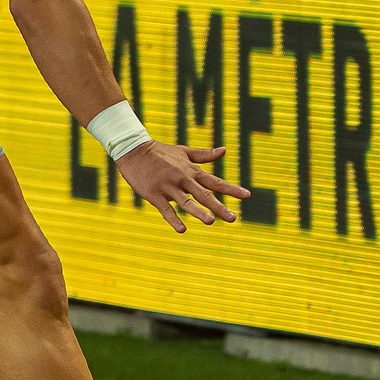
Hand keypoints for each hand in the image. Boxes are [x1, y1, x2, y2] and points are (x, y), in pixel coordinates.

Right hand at [116, 141, 247, 232]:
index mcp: (191, 170)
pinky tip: (182, 230)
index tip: (247, 195)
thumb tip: (224, 150)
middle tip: (232, 219)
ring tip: (211, 222)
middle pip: (204, 194)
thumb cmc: (159, 151)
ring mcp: (168, 187)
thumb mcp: (183, 151)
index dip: (231, 189)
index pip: (215, 182)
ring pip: (186, 202)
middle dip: (219, 206)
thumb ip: (204, 155)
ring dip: (198, 212)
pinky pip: (165, 209)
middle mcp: (183, 179)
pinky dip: (173, 219)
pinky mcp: (154, 194)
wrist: (133, 149)